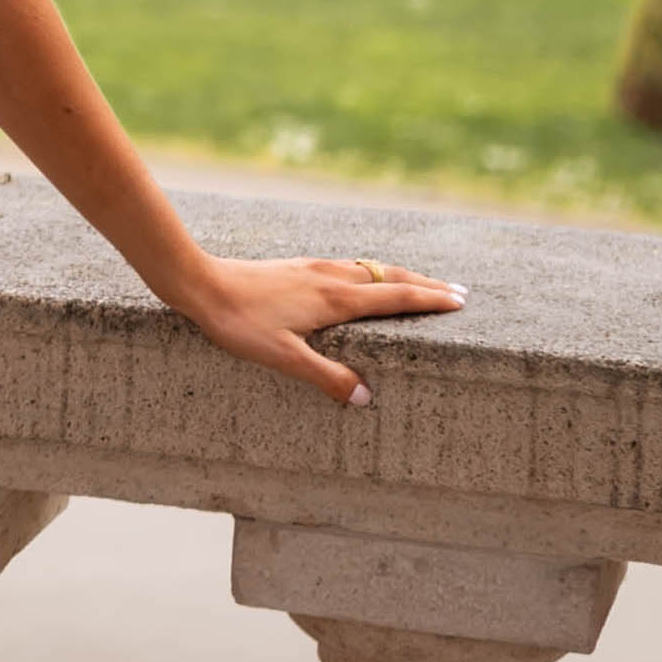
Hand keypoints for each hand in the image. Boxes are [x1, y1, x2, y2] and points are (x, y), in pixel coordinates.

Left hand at [169, 251, 467, 405]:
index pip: (396, 297)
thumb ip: (326, 376)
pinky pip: (347, 266)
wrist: (201, 283)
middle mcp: (331, 278)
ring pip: (369, 268)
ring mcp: (314, 268)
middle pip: (390, 277)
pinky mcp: (296, 267)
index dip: (430, 300)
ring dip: (399, 276)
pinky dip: (370, 272)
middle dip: (425, 284)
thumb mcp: (283, 358)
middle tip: (456, 291)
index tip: (459, 301)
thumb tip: (367, 396)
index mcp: (336, 299)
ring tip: (418, 283)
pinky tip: (360, 278)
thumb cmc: (240, 323)